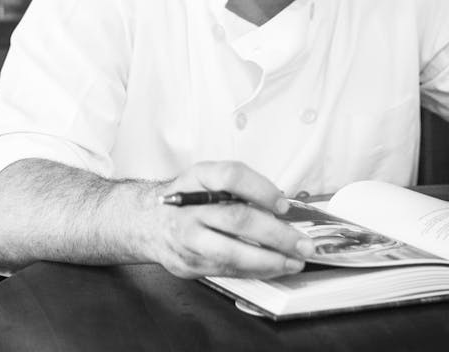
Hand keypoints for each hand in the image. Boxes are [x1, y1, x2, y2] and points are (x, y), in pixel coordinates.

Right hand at [151, 161, 313, 279]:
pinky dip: (255, 271)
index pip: (230, 176)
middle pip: (237, 219)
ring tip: (294, 261)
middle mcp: (188, 207)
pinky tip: (273, 268)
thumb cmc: (186, 200)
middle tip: (302, 242)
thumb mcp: (205, 180)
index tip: (284, 205)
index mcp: (196, 178)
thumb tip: (283, 210)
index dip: (261, 190)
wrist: (146, 222)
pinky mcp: (188, 264)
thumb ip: (239, 189)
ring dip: (270, 260)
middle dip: (277, 234)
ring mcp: (186, 238)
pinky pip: (227, 270)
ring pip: (233, 253)